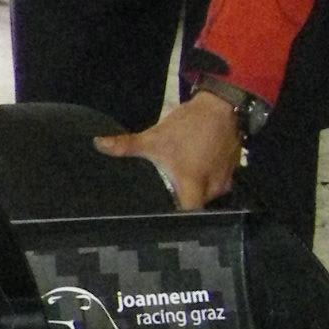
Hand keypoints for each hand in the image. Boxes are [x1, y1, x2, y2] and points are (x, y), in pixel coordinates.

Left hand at [95, 92, 241, 208]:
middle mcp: (212, 189)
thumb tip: (97, 144)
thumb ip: (125, 145)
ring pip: (206, 198)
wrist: (220, 106)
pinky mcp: (231, 173)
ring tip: (177, 189)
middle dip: (181, 206)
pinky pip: (216, 186)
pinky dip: (204, 184)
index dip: (175, 221)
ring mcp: (225, 182)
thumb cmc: (187, 126)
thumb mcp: (153, 138)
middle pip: (196, 209)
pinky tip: (192, 177)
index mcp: (193, 185)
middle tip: (164, 201)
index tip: (161, 219)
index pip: (187, 216)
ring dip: (193, 194)